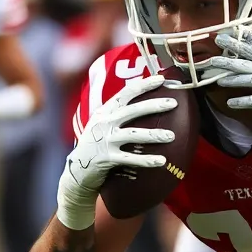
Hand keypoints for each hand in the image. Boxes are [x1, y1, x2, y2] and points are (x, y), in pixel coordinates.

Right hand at [56, 74, 176, 229]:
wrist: (77, 171)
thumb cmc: (96, 144)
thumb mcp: (102, 124)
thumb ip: (119, 113)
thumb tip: (149, 101)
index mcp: (105, 112)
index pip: (125, 93)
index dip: (144, 85)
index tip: (161, 79)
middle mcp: (104, 123)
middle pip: (132, 110)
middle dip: (154, 105)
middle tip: (174, 103)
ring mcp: (105, 141)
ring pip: (133, 134)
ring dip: (154, 134)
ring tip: (171, 136)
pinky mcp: (106, 159)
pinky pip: (130, 158)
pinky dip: (146, 160)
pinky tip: (161, 161)